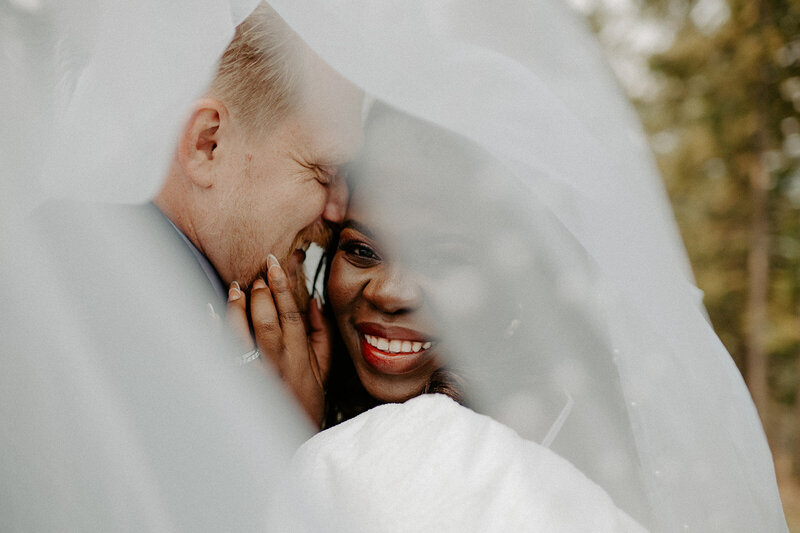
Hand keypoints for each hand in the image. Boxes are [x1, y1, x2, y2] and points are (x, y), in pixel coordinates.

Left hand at [227, 255, 331, 427]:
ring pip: (241, 337)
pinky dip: (212, 332)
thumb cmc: (307, 400)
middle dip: (260, 294)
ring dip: (237, 309)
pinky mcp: (235, 383)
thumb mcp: (324, 369)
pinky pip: (220, 355)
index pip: (291, 316)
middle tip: (257, 274)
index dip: (283, 288)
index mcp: (299, 358)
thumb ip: (322, 334)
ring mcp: (254, 375)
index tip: (276, 266)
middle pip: (266, 322)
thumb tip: (314, 302)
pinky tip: (208, 312)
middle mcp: (276, 365)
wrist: (291, 438)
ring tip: (235, 287)